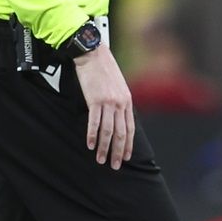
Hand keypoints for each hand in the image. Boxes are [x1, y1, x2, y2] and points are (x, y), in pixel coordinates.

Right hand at [74, 45, 134, 168]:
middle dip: (117, 152)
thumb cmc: (104, 70)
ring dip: (104, 148)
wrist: (93, 55)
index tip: (125, 157)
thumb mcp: (119, 87)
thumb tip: (119, 119)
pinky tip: (91, 145)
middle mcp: (120, 103)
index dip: (127, 145)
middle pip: (120, 133)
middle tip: (114, 165)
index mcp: (127, 101)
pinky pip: (94, 122)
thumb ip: (120, 103)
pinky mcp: (95, 100)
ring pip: (108, 131)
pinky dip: (93, 136)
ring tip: (100, 160)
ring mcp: (108, 102)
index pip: (130, 129)